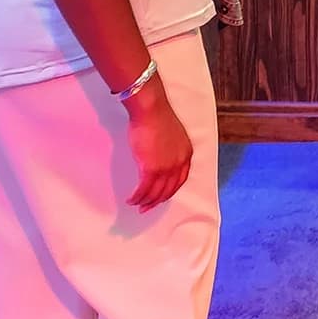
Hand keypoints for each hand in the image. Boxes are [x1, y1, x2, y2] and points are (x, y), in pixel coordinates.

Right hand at [123, 77, 193, 210]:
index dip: (170, 191)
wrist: (151, 110)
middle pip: (168, 190)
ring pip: (155, 192)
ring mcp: (166, 167)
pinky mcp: (151, 168)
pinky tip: (131, 199)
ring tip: (136, 205)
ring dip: (145, 201)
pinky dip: (137, 197)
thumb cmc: (157, 118)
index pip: (180, 180)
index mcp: (186, 154)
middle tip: (147, 207)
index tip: (161, 197)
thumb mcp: (171, 137)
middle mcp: (179, 163)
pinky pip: (144, 189)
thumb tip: (158, 159)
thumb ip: (169, 151)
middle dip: (156, 201)